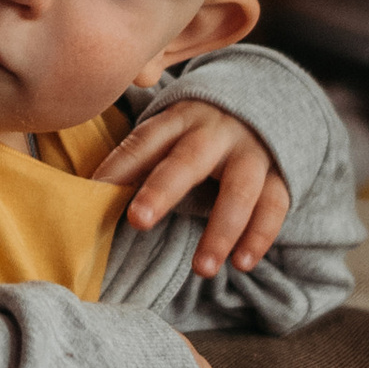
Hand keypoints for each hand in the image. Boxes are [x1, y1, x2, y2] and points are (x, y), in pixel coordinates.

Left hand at [97, 98, 290, 280]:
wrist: (270, 98)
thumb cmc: (201, 131)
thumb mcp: (171, 130)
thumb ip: (138, 157)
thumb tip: (88, 193)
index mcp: (181, 118)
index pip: (146, 140)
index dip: (120, 165)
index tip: (94, 193)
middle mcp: (216, 131)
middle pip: (189, 160)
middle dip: (163, 190)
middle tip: (138, 221)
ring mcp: (252, 152)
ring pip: (239, 189)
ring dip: (221, 230)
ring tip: (202, 269)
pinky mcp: (280, 174)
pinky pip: (274, 205)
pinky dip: (259, 236)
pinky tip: (242, 263)